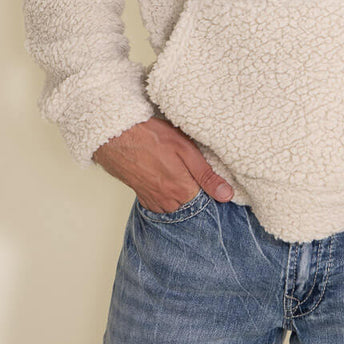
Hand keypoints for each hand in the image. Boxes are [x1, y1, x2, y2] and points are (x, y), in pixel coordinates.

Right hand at [92, 116, 233, 213]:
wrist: (117, 137)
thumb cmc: (151, 138)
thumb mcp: (185, 149)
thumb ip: (206, 175)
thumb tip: (226, 195)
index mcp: (182, 191)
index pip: (207, 204)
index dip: (211, 191)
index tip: (212, 181)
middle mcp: (168, 203)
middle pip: (192, 206)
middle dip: (197, 193)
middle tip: (193, 171)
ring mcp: (154, 202)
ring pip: (177, 206)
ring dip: (182, 194)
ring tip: (179, 172)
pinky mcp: (144, 199)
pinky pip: (163, 204)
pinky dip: (168, 194)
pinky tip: (167, 177)